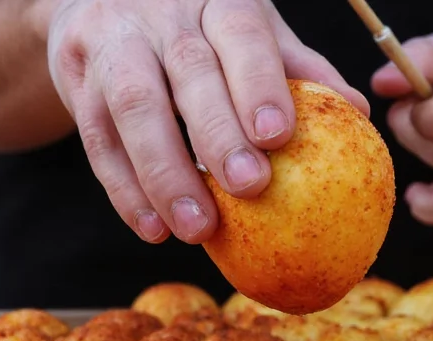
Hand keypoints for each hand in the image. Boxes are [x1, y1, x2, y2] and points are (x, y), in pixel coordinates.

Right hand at [46, 0, 367, 243]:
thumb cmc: (199, 25)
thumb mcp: (248, 30)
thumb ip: (295, 67)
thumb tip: (358, 110)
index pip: (240, 34)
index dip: (259, 83)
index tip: (277, 136)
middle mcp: (160, 11)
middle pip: (187, 71)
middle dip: (216, 133)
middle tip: (249, 187)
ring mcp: (110, 40)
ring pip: (131, 107)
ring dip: (164, 175)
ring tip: (197, 228)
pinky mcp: (74, 77)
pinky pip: (95, 138)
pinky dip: (125, 190)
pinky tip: (153, 228)